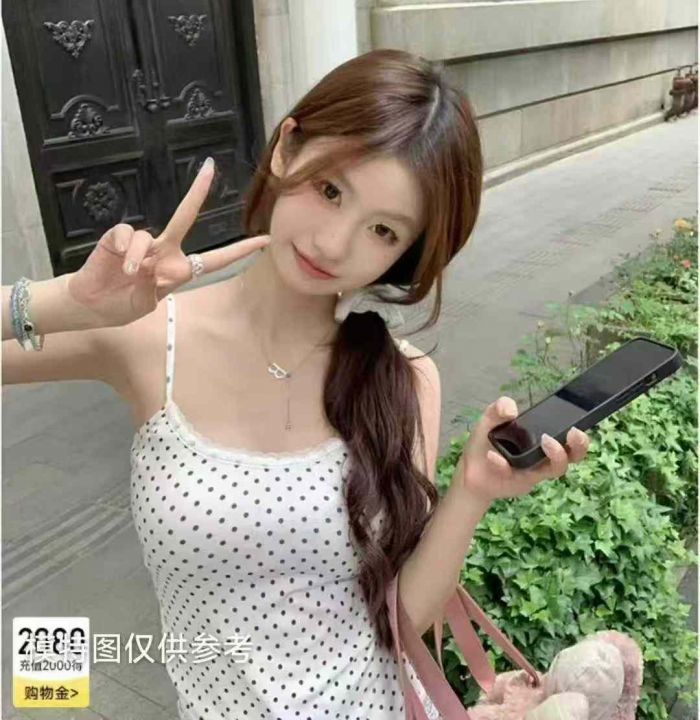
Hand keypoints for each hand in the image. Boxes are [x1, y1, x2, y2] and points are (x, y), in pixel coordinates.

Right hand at [67, 159, 269, 326]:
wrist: (93, 306)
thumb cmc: (124, 304)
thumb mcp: (148, 302)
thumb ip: (160, 285)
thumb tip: (167, 268)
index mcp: (179, 269)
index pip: (215, 259)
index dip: (239, 251)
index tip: (264, 241)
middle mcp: (165, 250)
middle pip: (184, 217)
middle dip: (196, 192)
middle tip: (209, 167)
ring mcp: (142, 243)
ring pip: (149, 238)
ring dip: (139, 260)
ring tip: (129, 275)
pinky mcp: (118, 238)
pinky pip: (128, 234)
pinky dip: (125, 249)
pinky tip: (119, 260)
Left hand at [455, 396, 590, 503]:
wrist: (469, 470)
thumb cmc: (486, 444)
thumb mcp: (489, 420)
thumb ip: (498, 409)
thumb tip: (512, 410)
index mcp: (540, 440)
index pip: (569, 439)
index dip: (579, 435)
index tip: (577, 425)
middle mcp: (542, 457)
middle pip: (572, 456)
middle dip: (579, 446)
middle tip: (573, 434)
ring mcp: (533, 471)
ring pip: (556, 469)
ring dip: (556, 454)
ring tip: (546, 440)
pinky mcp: (518, 483)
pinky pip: (519, 475)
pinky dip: (503, 464)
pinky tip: (492, 457)